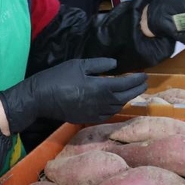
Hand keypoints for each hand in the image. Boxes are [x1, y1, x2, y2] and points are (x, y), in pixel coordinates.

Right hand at [0, 58, 147, 132]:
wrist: (39, 98)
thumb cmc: (58, 78)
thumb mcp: (79, 65)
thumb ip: (100, 65)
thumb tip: (116, 66)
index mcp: (101, 88)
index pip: (126, 85)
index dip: (136, 80)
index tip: (144, 75)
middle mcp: (101, 103)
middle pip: (125, 97)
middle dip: (136, 90)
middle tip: (144, 83)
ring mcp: (94, 113)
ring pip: (118, 107)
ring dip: (127, 99)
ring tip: (133, 91)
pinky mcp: (87, 119)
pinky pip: (107, 115)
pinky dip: (116, 109)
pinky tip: (117, 103)